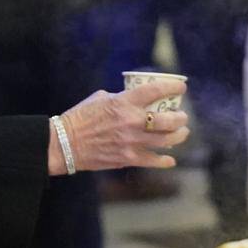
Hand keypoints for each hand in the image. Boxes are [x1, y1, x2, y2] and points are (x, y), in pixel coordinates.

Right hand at [50, 80, 190, 174]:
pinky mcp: (128, 159)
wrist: (65, 143)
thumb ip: (120, 98)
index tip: (181, 87)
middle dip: (181, 118)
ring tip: (182, 133)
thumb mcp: (100, 98)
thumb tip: (132, 98)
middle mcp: (131, 121)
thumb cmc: (80, 117)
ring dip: (178, 136)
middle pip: (168, 120)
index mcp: (124, 102)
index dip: (173, 87)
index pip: (156, 90)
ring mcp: (131, 142)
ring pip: (166, 141)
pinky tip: (170, 159)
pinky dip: (165, 161)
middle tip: (182, 116)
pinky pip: (153, 161)